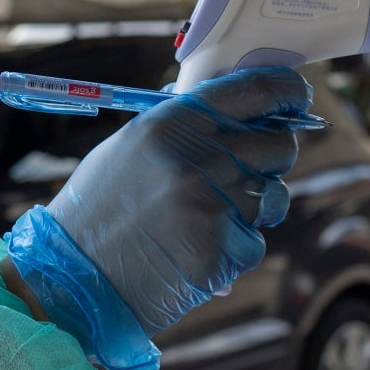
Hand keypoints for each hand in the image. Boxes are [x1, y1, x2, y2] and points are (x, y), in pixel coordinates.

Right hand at [4, 67, 309, 369]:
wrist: (73, 278)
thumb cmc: (101, 209)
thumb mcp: (133, 146)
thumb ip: (187, 125)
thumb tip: (242, 106)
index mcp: (175, 122)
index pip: (257, 90)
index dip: (288, 91)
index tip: (297, 98)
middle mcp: (199, 157)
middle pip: (279, 146)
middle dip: (271, 160)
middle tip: (242, 176)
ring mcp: (213, 205)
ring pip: (273, 198)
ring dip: (253, 210)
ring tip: (205, 220)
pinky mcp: (222, 251)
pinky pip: (254, 243)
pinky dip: (233, 250)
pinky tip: (194, 253)